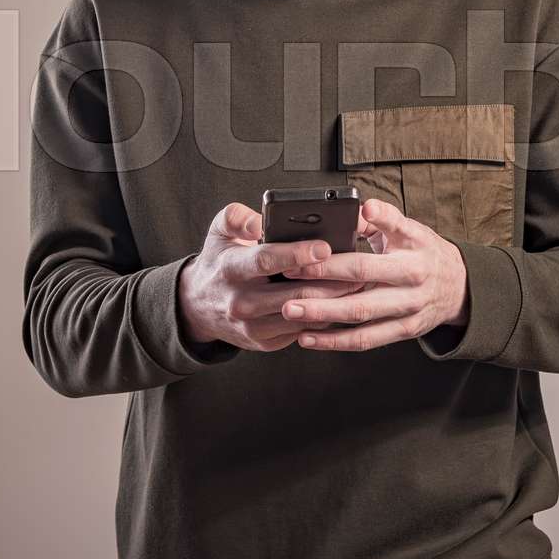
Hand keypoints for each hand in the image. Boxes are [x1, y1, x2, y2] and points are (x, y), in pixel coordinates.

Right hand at [177, 202, 368, 351]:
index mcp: (231, 269)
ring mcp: (253, 326)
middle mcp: (241, 301)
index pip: (267, 261)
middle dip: (331, 282)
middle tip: (359, 268)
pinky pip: (303, 329)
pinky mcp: (265, 342)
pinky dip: (324, 315)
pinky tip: (339, 301)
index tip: (325, 247)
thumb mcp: (219, 230)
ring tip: (357, 283)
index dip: (298, 254)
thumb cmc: (219, 261)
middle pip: (295, 294)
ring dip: (334, 301)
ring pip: (304, 315)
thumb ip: (238, 216)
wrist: (198, 305)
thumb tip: (260, 221)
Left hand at [278, 198, 469, 351]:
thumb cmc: (425, 252)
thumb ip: (382, 219)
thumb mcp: (411, 229)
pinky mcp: (403, 331)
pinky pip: (366, 340)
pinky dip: (335, 342)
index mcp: (413, 250)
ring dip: (323, 316)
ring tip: (291, 311)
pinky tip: (308, 338)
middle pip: (362, 283)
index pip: (377, 245)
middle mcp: (412, 281)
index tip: (312, 247)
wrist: (460, 287)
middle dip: (323, 281)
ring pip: (360, 315)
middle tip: (290, 277)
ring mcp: (408, 309)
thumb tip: (354, 208)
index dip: (346, 247)